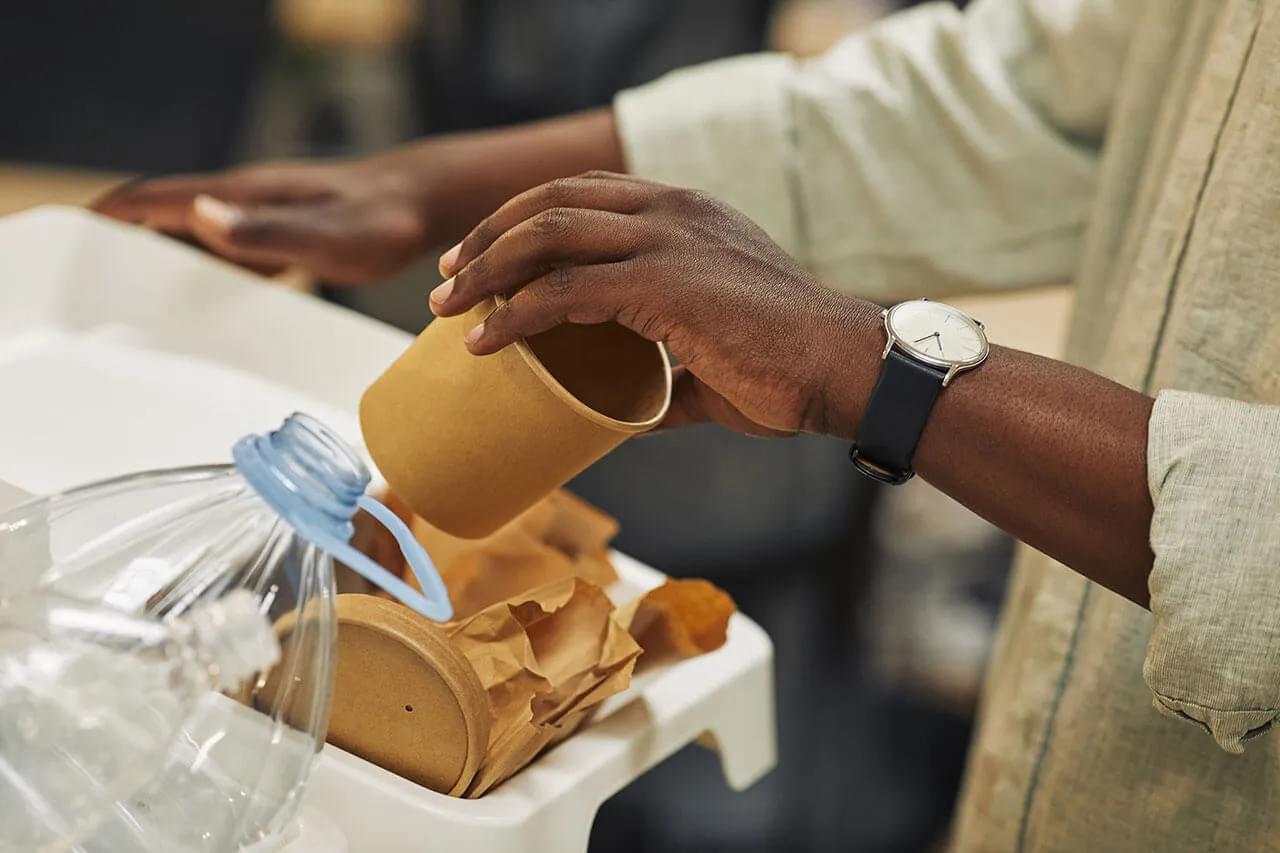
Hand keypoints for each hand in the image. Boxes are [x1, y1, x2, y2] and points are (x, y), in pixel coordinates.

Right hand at [92, 155, 430, 284]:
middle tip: (89, 288)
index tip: (67, 243)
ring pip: (190, 235)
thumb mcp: (329, 238)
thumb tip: (200, 217)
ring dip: (156, 259)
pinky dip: (199, 271)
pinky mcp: (279, 233)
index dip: (105, 218)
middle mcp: (241, 201)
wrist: (422, 204)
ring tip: (129, 304)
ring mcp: (259, 215)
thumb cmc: (382, 222)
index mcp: (240, 197)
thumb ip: (269, 233)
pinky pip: (224, 252)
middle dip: (118, 242)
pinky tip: (198, 305)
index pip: (152, 200)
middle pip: (159, 216)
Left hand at [430, 172, 880, 436]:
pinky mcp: (664, 283)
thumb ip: (665, 372)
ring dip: (485, 270)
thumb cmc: (786, 368)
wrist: (842, 369)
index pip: (583, 192)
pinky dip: (514, 314)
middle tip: (448, 279)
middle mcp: (671, 210)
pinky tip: (483, 339)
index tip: (482, 257)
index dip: (521, 217)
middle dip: (488, 237)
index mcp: (684, 211)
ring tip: (446, 307)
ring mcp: (667, 241)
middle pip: (551, 202)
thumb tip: (625, 410)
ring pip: (547, 235)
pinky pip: (564, 290)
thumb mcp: (712, 355)